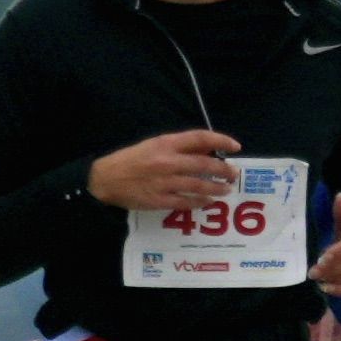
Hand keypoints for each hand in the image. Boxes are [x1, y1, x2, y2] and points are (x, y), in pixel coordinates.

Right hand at [89, 129, 241, 211]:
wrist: (104, 178)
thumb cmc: (131, 159)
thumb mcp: (154, 145)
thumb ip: (179, 147)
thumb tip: (207, 151)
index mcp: (165, 144)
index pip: (200, 138)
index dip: (221, 141)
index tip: (236, 146)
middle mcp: (167, 162)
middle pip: (205, 165)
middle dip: (224, 170)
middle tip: (234, 174)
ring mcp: (164, 183)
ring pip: (199, 186)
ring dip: (217, 188)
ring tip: (226, 189)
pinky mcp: (159, 200)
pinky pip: (186, 202)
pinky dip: (200, 202)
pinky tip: (208, 201)